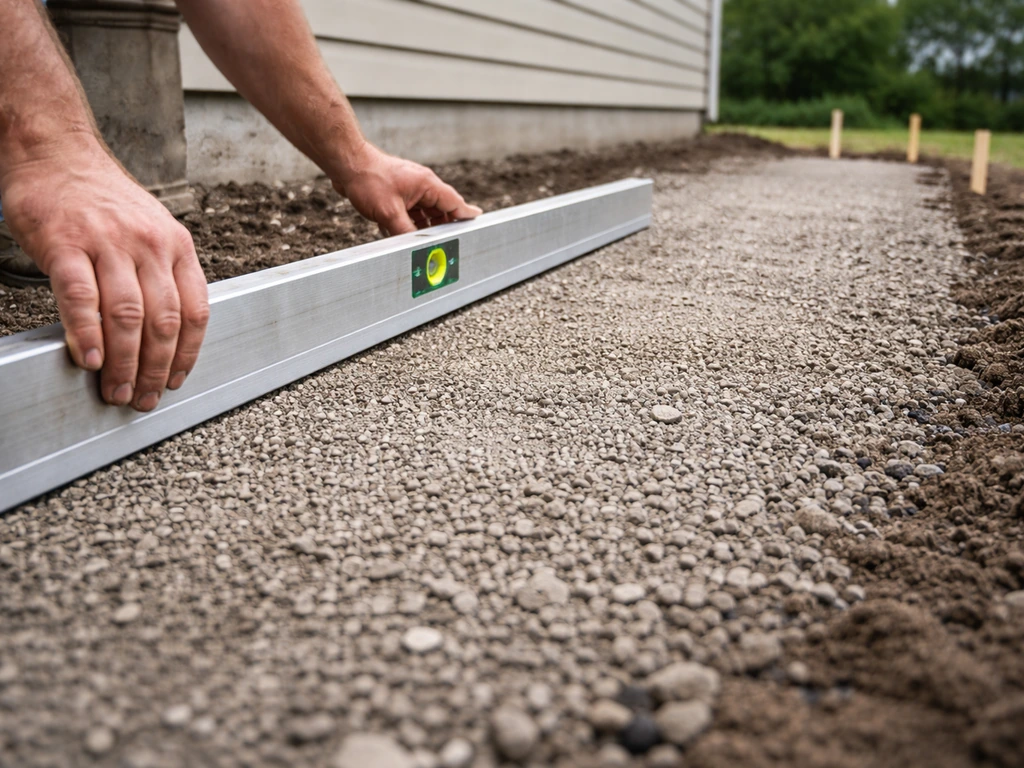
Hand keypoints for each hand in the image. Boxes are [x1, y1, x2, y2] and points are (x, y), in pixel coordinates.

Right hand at [0, 135, 208, 410]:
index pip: (195, 311)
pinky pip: (81, 297)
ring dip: (124, 362)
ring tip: (116, 389)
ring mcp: (107, 242)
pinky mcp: (65, 243)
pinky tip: (88, 359)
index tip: (177, 380)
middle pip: (164, 321)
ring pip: (127, 315)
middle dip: (157, 369)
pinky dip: (87, 333)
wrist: (55, 151)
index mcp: (176, 245)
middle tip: (144, 398)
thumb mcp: (151, 230)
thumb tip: (165, 333)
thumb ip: (162, 274)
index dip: (188, 354)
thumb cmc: (101, 198)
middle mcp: (149, 244)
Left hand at [333, 142, 481, 235]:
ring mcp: (409, 189)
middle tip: (446, 244)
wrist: (346, 164)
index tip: (478, 221)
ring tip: (422, 244)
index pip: (454, 203)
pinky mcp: (397, 193)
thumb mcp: (389, 213)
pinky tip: (401, 235)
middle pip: (441, 210)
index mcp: (427, 185)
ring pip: (424, 213)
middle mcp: (422, 185)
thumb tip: (417, 250)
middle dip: (442, 227)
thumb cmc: (369, 180)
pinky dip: (408, 223)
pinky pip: (410, 212)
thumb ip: (407, 233)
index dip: (466, 215)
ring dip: (423, 228)